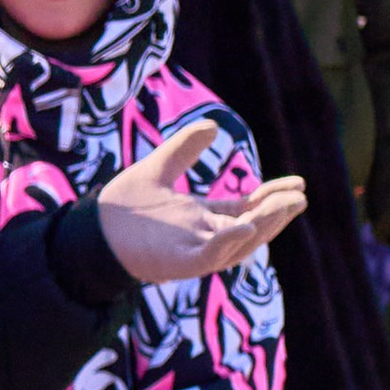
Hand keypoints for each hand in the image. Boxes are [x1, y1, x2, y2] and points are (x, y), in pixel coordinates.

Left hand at [96, 122, 305, 281]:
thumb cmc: (122, 207)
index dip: (273, 197)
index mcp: (205, 219)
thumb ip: (184, 148)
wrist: (89, 231)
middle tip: (300, 195)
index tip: (298, 183)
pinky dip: (228, 242)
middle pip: (252, 228)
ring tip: (286, 204)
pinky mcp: (178, 263)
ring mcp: (194, 252)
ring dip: (264, 224)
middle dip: (277, 212)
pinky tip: (244, 224)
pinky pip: (209, 255)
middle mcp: (205, 237)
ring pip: (239, 242)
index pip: (249, 209)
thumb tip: (213, 126)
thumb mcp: (159, 168)